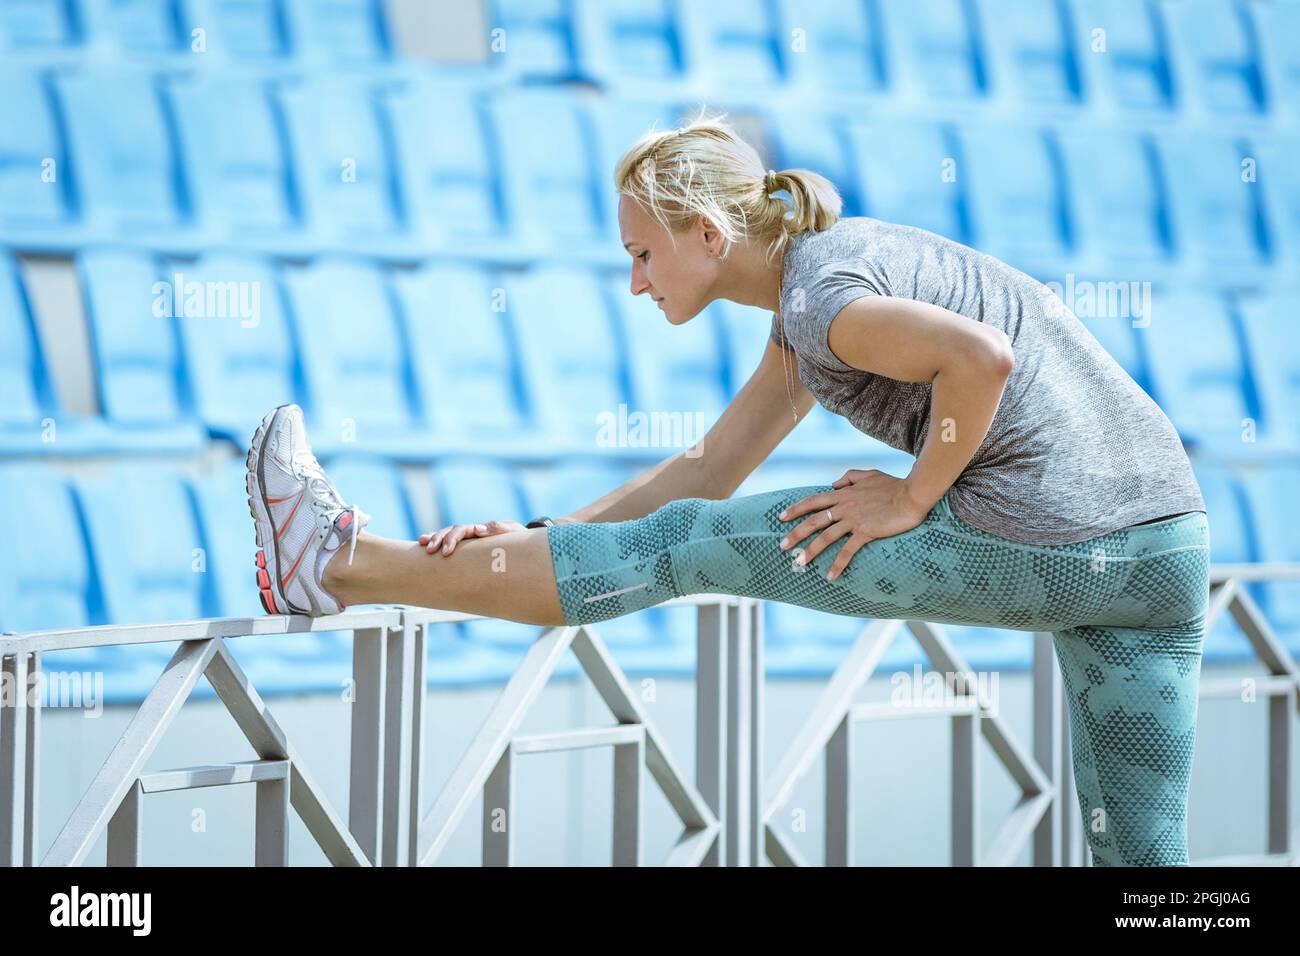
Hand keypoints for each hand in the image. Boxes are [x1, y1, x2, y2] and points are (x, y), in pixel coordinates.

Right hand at [420, 519, 526, 555]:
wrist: (524, 547)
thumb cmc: (520, 541)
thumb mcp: (514, 534)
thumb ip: (500, 529)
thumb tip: (479, 528)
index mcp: (482, 529)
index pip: (464, 529)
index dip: (455, 537)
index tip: (447, 550)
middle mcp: (472, 532)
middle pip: (452, 531)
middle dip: (441, 539)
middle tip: (432, 550)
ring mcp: (468, 540)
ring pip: (446, 535)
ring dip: (434, 539)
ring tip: (422, 544)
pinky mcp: (466, 549)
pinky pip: (447, 544)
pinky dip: (435, 542)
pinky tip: (422, 547)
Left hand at [776, 469, 932, 580]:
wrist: (912, 494)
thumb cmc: (893, 484)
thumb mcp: (868, 474)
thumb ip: (849, 477)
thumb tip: (834, 483)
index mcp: (844, 494)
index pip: (813, 501)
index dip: (796, 508)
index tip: (782, 516)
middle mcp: (845, 506)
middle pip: (814, 520)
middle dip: (796, 533)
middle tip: (782, 545)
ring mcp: (854, 519)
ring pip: (826, 536)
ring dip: (811, 550)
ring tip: (799, 562)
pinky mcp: (866, 531)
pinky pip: (848, 550)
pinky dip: (838, 564)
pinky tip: (830, 575)